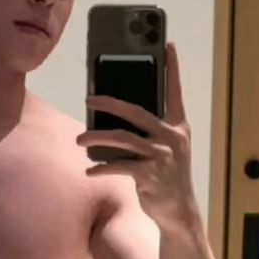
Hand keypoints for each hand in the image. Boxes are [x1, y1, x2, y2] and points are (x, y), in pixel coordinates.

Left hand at [79, 41, 200, 232]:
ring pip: (122, 139)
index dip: (173, 68)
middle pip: (136, 112)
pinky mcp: (150, 175)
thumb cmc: (167, 178)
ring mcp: (161, 157)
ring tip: (80, 139)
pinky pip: (118, 166)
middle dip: (110, 103)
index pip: (174, 92)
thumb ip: (149, 134)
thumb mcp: (166, 151)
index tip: (168, 45)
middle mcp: (172, 138)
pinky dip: (100, 167)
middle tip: (89, 99)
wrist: (179, 212)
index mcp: (177, 128)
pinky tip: (89, 170)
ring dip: (96, 138)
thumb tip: (113, 121)